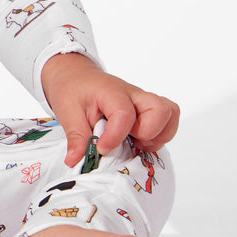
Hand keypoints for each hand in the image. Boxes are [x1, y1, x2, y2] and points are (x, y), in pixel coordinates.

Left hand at [40, 53, 179, 166]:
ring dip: (158, 135)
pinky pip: (166, 121)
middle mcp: (133, 94)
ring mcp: (142, 102)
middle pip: (161, 110)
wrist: (75, 75)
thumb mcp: (67, 111)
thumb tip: (75, 161)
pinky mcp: (146, 111)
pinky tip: (138, 142)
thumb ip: (76, 137)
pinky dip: (159, 136)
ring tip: (136, 143)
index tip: (102, 149)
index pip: (124, 113)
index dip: (115, 136)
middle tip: (128, 141)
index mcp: (111, 92)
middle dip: (148, 133)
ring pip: (170, 114)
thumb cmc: (72, 89)